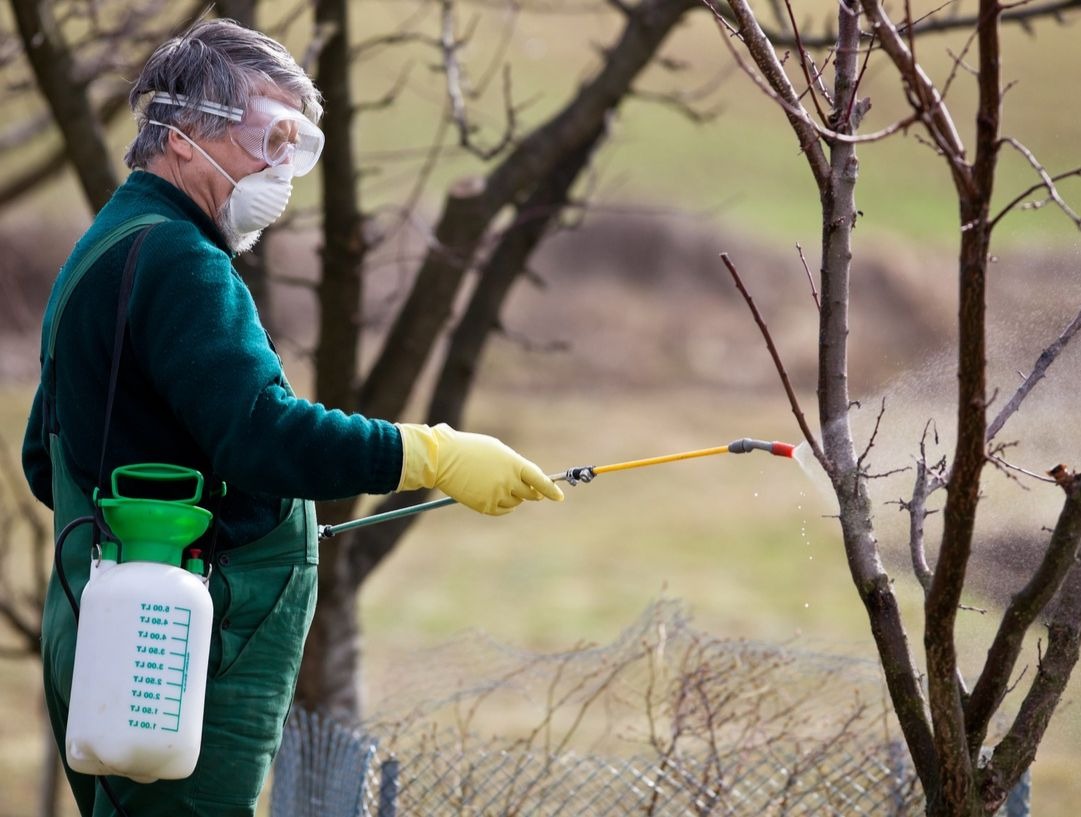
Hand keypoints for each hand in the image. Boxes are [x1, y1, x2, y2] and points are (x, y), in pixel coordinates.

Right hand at [396, 423, 563, 514]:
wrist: (443, 458)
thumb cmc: (471, 449)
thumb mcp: (498, 451)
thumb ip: (515, 466)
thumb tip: (528, 482)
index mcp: (514, 464)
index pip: (539, 480)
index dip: (551, 489)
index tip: (559, 497)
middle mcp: (509, 481)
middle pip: (530, 494)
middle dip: (530, 492)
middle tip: (524, 488)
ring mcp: (497, 495)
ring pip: (516, 502)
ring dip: (512, 496)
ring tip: (495, 483)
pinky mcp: (486, 506)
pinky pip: (503, 510)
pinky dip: (502, 505)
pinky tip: (491, 495)